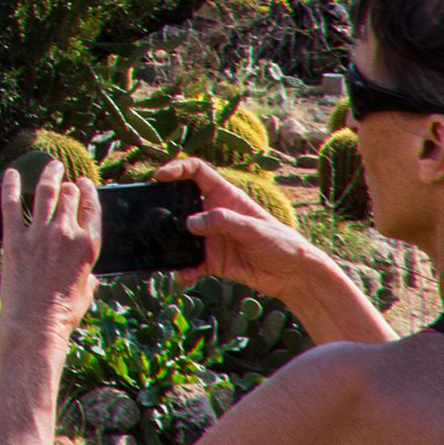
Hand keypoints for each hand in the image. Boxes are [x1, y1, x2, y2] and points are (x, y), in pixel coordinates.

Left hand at [0, 158, 98, 343]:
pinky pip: (11, 204)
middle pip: (68, 196)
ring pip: (45, 192)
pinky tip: (11, 172)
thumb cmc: (63, 314)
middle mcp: (65, 233)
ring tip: (51, 165)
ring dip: (49, 175)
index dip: (88, 191)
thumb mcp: (86, 293)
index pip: (91, 207)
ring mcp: (39, 234)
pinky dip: (11, 185)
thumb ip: (89, 277)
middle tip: (64, 177)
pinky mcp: (14, 239)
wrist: (35, 324)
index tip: (84, 184)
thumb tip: (90, 277)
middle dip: (68, 184)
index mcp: (87, 245)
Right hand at [156, 156, 319, 305]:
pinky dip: (183, 270)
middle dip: (165, 207)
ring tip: (164, 250)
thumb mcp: (254, 227)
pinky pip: (190, 263)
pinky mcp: (211, 261)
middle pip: (182, 203)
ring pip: (181, 236)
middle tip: (151, 216)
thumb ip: (223, 221)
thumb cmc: (280, 242)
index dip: (178, 168)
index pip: (197, 173)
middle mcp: (214, 214)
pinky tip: (184, 275)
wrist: (292, 274)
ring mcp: (210, 238)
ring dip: (171, 243)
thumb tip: (190, 223)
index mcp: (225, 197)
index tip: (161, 176)